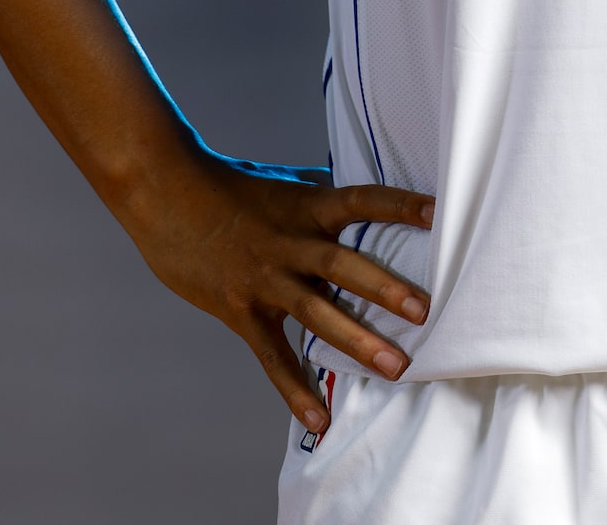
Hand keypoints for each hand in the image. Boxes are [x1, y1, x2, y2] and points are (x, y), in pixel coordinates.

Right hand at [118, 147, 435, 435]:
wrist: (168, 194)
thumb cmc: (230, 187)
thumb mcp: (284, 186)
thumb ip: (320, 201)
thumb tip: (359, 206)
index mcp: (308, 205)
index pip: (364, 199)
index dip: (401, 204)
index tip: (438, 212)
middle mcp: (292, 241)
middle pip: (345, 266)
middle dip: (386, 290)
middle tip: (425, 312)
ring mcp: (266, 277)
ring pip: (317, 313)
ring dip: (358, 341)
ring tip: (396, 366)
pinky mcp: (241, 309)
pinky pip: (272, 356)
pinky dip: (295, 389)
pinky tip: (318, 420)